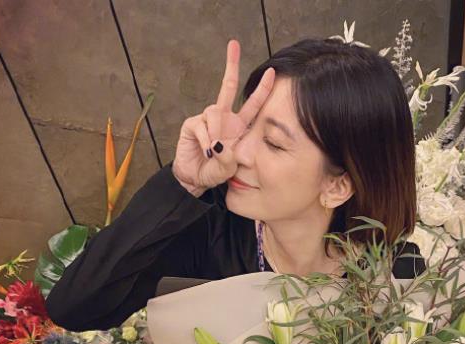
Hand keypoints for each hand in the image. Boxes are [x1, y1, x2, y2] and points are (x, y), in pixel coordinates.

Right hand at [172, 39, 274, 195]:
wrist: (195, 180)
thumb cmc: (214, 172)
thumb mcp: (228, 169)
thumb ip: (229, 159)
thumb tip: (219, 144)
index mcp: (237, 127)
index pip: (252, 105)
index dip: (262, 90)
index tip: (272, 72)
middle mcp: (223, 119)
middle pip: (227, 87)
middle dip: (231, 65)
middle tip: (233, 44)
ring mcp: (207, 120)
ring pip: (214, 112)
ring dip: (216, 132)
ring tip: (214, 151)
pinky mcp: (192, 125)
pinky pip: (202, 126)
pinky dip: (206, 141)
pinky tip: (206, 152)